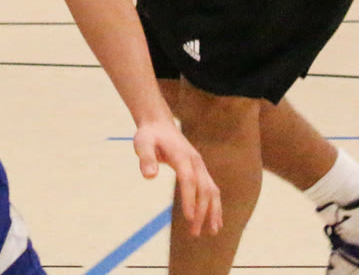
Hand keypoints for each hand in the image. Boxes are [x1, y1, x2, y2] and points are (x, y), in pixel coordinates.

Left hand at [134, 118, 221, 236]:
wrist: (159, 125)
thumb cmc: (149, 135)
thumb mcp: (142, 143)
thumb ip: (145, 158)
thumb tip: (149, 177)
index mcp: (182, 155)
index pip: (189, 180)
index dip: (189, 198)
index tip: (188, 217)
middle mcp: (196, 161)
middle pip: (203, 188)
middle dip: (201, 212)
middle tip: (194, 233)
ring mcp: (200, 166)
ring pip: (212, 190)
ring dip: (213, 211)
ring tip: (212, 232)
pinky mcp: (200, 171)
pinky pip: (211, 190)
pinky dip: (215, 205)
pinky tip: (215, 221)